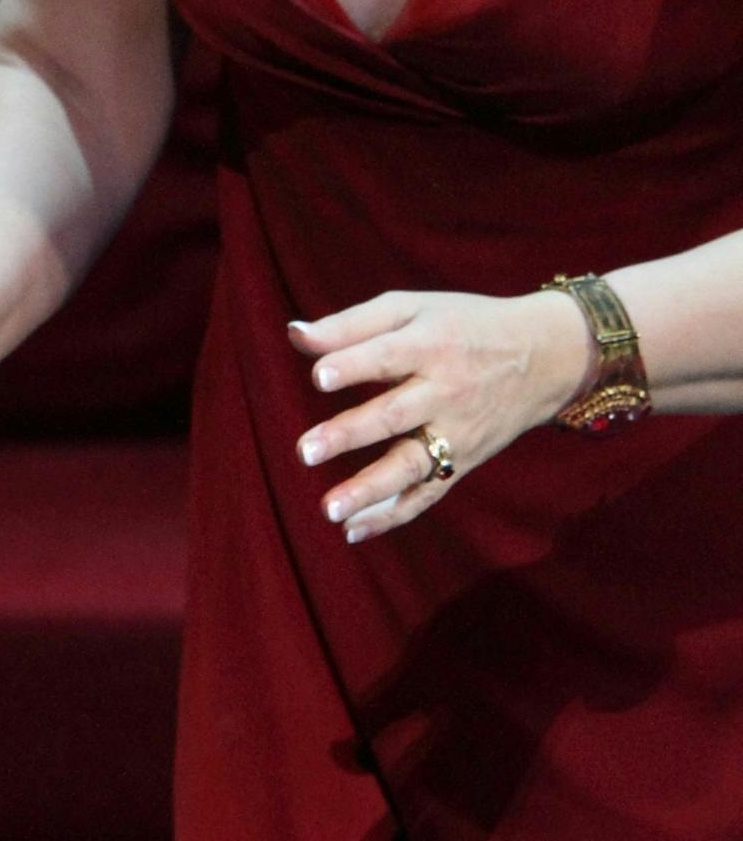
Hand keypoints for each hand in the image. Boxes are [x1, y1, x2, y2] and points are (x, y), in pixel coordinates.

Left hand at [289, 285, 589, 543]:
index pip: (389, 356)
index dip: (354, 364)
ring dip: (370, 490)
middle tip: (305, 451)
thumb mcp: (414, 309)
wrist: (546, 356)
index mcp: (432, 344)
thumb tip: (293, 334)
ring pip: (412, 464)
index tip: (319, 376)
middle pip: (395, 415)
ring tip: (329, 508)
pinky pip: (427, 494)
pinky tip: (353, 532)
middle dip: (350, 433)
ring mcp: (457, 432)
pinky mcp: (462, 462)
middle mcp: (446, 391)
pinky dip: (393, 516)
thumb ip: (352, 324)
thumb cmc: (462, 326)